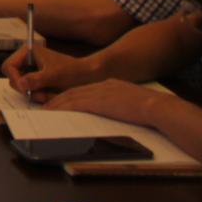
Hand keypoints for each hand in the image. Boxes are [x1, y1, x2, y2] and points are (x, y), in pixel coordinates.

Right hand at [2, 41, 85, 100]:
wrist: (88, 76)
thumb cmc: (72, 71)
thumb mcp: (54, 75)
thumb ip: (35, 79)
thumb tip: (19, 84)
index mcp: (27, 52)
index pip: (9, 66)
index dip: (14, 78)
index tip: (25, 90)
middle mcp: (27, 60)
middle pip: (13, 77)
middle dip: (26, 88)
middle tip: (40, 93)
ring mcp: (31, 71)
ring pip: (22, 87)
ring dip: (35, 93)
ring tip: (50, 94)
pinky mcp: (37, 81)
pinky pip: (31, 92)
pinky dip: (40, 95)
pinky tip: (51, 94)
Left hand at [42, 79, 162, 126]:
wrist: (156, 106)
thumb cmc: (151, 109)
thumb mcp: (133, 104)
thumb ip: (121, 106)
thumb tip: (116, 116)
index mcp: (110, 85)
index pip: (85, 91)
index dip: (71, 97)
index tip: (61, 102)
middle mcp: (102, 86)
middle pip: (74, 92)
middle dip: (59, 99)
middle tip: (46, 107)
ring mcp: (99, 92)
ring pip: (71, 97)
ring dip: (56, 105)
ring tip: (45, 111)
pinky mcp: (97, 101)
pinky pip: (74, 104)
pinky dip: (62, 108)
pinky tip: (54, 113)